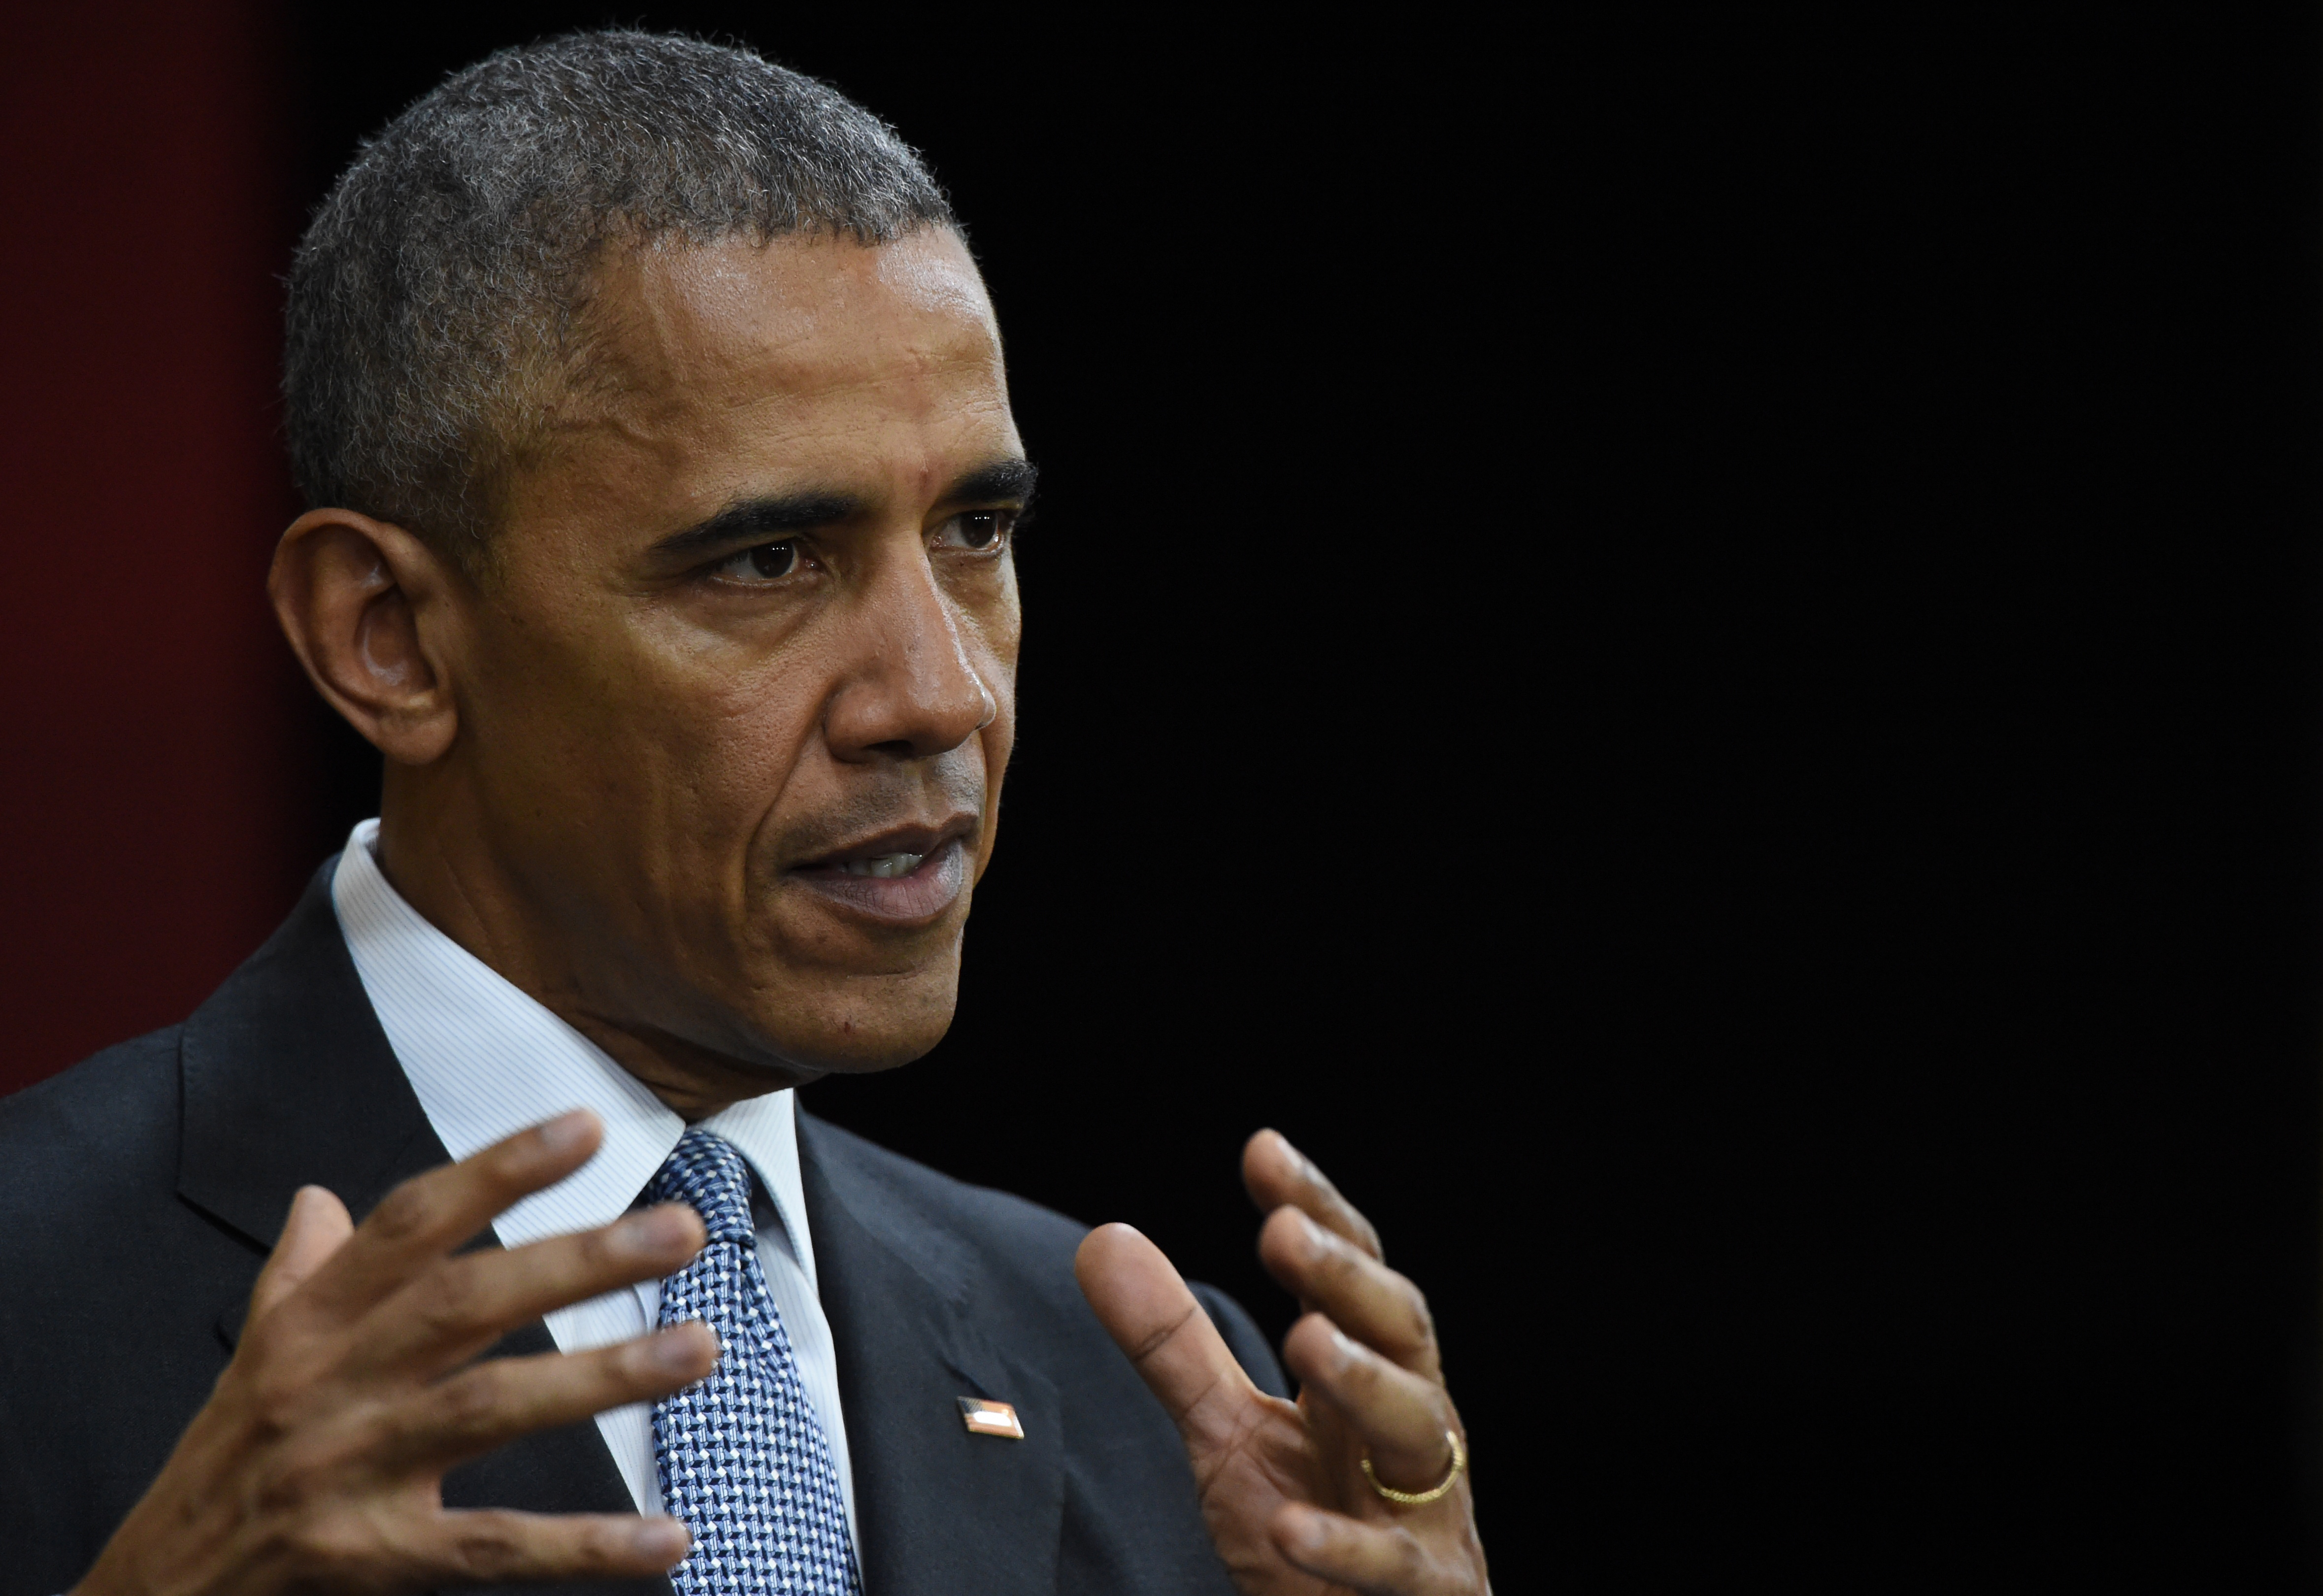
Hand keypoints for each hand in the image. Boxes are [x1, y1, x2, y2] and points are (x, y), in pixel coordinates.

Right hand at [74, 1110, 716, 1595]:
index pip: (411, 1224)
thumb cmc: (222, 1465)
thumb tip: (320, 1198)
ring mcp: (351, 1472)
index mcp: (308, 1327)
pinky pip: (493, 1548)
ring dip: (603, 1376)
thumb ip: (299, 1276)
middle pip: (466, 1304)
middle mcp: (330, 1386)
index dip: (499, 1171)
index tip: (588, 1128)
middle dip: (579, 1260)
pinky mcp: (371, 1560)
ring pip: (490, 1408)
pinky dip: (585, 1547)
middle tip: (681, 1229)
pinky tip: (667, 1539)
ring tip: (699, 1347)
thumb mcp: (252, 1361)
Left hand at [1075, 1130, 1489, 1594]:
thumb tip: (1101, 1238)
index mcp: (1367, 1376)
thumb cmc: (1308, 1533)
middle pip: (1401, 1331)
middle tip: (1282, 1231)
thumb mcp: (1228, 1435)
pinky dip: (1344, 1547)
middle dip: (1347, 1278)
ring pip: (1417, 1429)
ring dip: (1367, 1380)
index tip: (1263, 1149)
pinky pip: (1393, 1569)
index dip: (1318, 1211)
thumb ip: (1174, 1346)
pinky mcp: (1425, 1594)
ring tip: (1307, 1337)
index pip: (1352, 1276)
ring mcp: (1426, 1512)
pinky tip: (1287, 1530)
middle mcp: (1410, 1427)